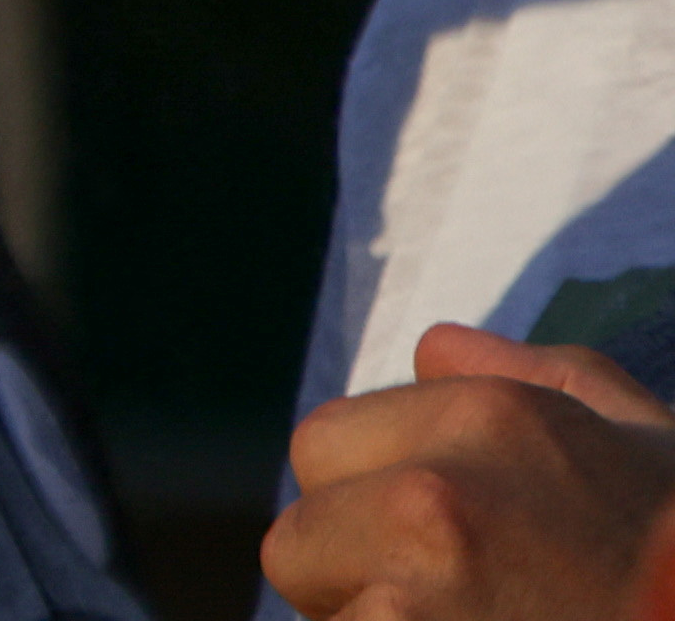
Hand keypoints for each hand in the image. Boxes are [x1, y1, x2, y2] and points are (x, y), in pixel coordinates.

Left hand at [272, 329, 674, 620]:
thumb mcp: (648, 449)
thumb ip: (540, 382)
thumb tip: (435, 345)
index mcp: (484, 416)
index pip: (325, 448)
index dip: (369, 506)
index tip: (445, 552)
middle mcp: (434, 491)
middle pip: (299, 536)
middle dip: (355, 576)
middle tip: (461, 608)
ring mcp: (417, 593)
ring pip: (323, 612)